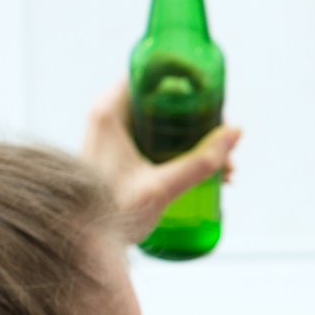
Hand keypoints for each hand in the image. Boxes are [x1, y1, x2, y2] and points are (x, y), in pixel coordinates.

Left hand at [81, 81, 240, 238]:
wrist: (79, 240)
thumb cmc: (110, 214)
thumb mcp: (162, 187)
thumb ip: (201, 161)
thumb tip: (235, 134)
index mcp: (109, 112)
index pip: (149, 73)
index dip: (183, 77)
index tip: (211, 90)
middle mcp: (108, 117)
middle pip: (161, 99)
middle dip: (198, 118)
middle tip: (222, 138)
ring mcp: (112, 136)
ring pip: (162, 123)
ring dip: (194, 140)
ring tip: (222, 166)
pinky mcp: (118, 155)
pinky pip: (155, 142)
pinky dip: (180, 152)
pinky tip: (205, 175)